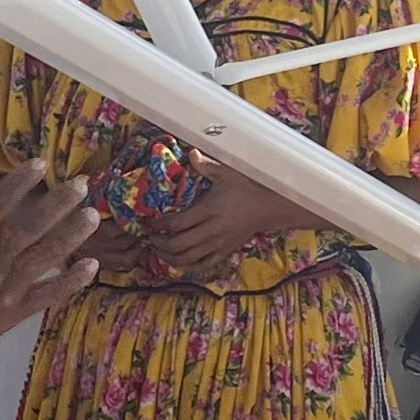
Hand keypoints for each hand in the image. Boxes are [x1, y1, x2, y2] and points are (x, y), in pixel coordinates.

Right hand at [0, 158, 101, 361]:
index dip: (18, 183)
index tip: (38, 163)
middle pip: (28, 228)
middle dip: (56, 205)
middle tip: (81, 185)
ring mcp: (7, 287)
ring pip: (43, 256)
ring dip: (70, 236)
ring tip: (92, 216)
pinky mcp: (16, 311)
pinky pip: (47, 294)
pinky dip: (70, 281)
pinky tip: (92, 266)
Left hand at [143, 169, 313, 279]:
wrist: (268, 207)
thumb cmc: (246, 188)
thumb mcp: (227, 174)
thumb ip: (206, 166)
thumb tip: (191, 152)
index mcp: (209, 210)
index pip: (176, 223)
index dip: (159, 225)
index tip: (150, 221)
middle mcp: (212, 230)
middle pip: (177, 245)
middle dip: (158, 242)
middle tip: (150, 236)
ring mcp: (218, 244)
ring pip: (187, 259)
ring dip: (168, 257)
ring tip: (157, 250)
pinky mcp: (224, 252)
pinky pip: (201, 266)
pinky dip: (186, 266)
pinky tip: (176, 261)